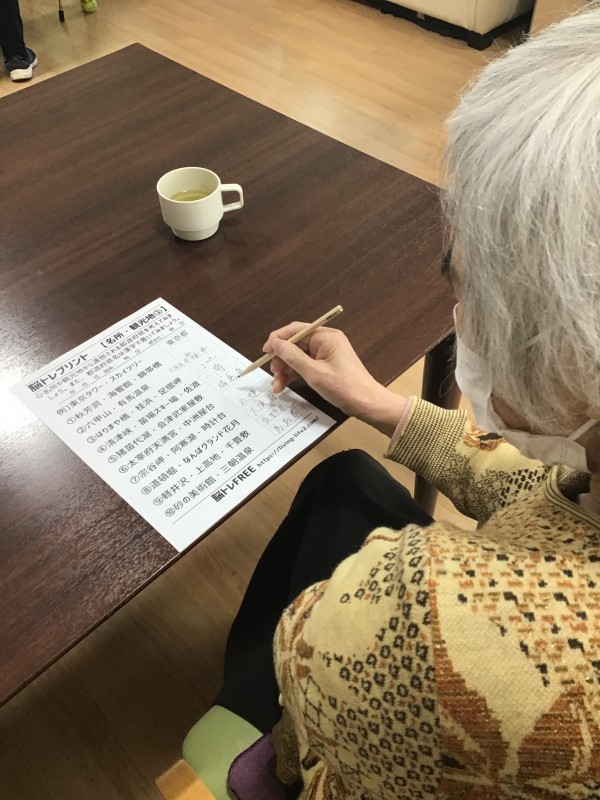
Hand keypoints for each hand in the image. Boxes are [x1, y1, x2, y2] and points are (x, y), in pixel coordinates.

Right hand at [263, 322, 408, 435]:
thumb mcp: (314, 373)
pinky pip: (305, 366)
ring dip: (286, 370)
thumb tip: (276, 343)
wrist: (367, 404)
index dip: (278, 339)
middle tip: (273, 373)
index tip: (265, 352)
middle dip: (281, 359)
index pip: (296, 329)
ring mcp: (326, 354)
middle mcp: (326, 342)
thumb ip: (293, 357)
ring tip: (277, 386)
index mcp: (326, 337)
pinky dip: (294, 375)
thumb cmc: (345, 387)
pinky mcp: (326, 366)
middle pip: (295, 344)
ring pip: (298, 357)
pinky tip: (285, 386)